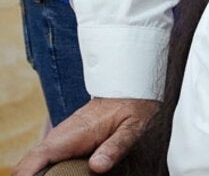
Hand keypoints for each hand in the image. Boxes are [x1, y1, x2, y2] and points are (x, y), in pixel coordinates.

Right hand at [13, 97, 159, 174]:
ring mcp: (57, 143)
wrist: (127, 92)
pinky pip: (43, 164)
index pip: (34, 159)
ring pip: (33, 166)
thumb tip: (97, 167)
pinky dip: (44, 173)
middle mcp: (57, 140)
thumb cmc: (130, 110)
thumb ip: (115, 147)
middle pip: (27, 167)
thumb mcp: (130, 128)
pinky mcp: (62, 147)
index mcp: (68, 136)